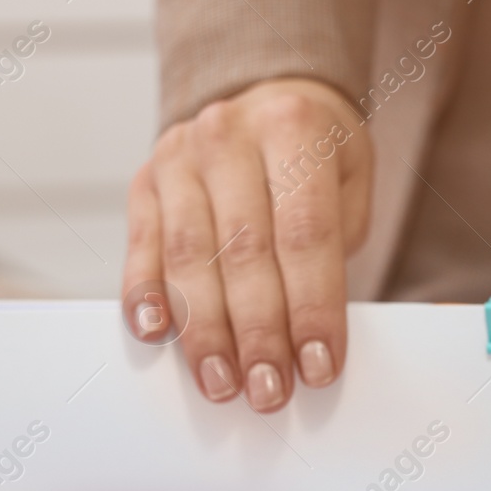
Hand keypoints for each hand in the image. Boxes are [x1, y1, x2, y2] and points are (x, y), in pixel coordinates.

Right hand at [122, 77, 373, 411]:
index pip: (305, 233)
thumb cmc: (314, 156)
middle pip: (244, 252)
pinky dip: (146, 296)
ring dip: (205, 332)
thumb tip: (309, 341)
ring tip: (222, 383)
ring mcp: (178, 157)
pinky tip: (156, 335)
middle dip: (258, 334)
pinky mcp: (145, 184)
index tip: (319, 367)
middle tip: (268, 391)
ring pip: (189, 258)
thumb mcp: (349, 182)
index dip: (312, 308)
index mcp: (292, 127)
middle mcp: (228, 135)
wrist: (263, 98)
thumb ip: (333, 249)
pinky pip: (141, 248)